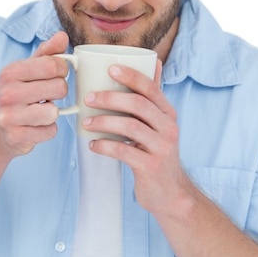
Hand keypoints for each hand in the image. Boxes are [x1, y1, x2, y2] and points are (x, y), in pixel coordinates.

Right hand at [0, 31, 68, 159]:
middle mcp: (8, 93)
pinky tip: (34, 126)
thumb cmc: (10, 98)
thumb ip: (45, 54)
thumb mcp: (22, 72)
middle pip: (60, 88)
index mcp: (10, 73)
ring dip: (52, 114)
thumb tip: (62, 36)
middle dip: (58, 93)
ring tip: (38, 112)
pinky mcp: (17, 137)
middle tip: (46, 96)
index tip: (55, 76)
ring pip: (55, 112)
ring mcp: (11, 117)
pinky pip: (50, 131)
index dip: (62, 71)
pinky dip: (46, 130)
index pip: (53, 65)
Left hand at [83, 59, 188, 215]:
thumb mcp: (160, 124)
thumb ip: (153, 98)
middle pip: (138, 104)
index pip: (151, 88)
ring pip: (130, 127)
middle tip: (88, 98)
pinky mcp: (150, 166)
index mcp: (168, 114)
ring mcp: (161, 148)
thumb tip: (154, 62)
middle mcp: (169, 128)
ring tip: (86, 122)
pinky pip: (123, 151)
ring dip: (103, 121)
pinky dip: (105, 145)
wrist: (171, 193)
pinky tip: (93, 144)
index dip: (131, 76)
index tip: (109, 68)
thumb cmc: (158, 154)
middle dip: (110, 98)